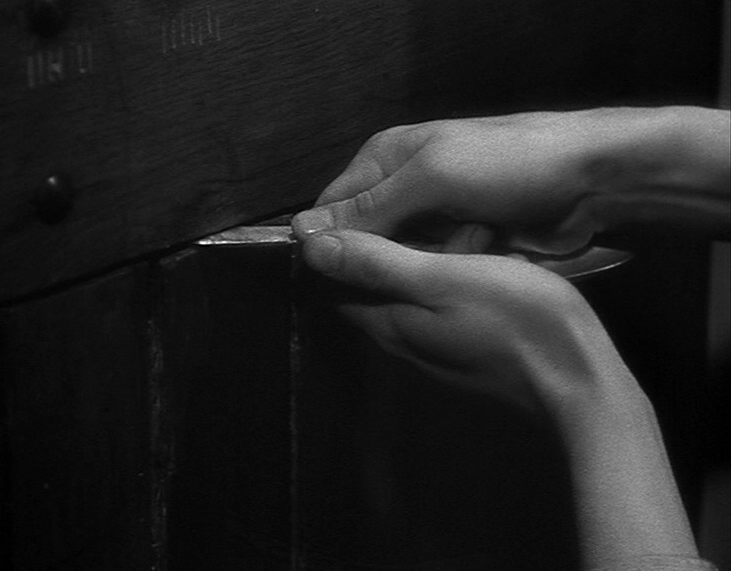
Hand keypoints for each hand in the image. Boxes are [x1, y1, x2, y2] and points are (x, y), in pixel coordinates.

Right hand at [294, 110, 606, 254]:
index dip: (330, 245)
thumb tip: (300, 233)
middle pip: (368, 237)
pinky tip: (475, 258)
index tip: (332, 282)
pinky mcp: (461, 238)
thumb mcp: (431, 180)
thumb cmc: (505, 166)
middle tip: (416, 264)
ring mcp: (434, 215)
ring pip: (402, 256)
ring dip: (424, 261)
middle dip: (386, 256)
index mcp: (384, 158)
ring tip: (462, 248)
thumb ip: (368, 209)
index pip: (332, 209)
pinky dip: (450, 266)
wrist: (589, 177)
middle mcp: (402, 186)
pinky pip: (436, 263)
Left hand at [301, 229, 625, 410]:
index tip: (378, 208)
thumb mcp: (440, 277)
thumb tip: (311, 247)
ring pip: (409, 287)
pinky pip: (439, 298)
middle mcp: (399, 336)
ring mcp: (431, 344)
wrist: (575, 378)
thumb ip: (375, 263)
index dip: (346, 240)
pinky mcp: (460, 344)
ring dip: (429, 255)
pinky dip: (452, 272)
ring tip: (473, 238)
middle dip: (396, 243)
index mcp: (385, 320)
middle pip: (373, 282)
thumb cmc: (510, 318)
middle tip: (441, 222)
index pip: (334, 281)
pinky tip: (485, 259)